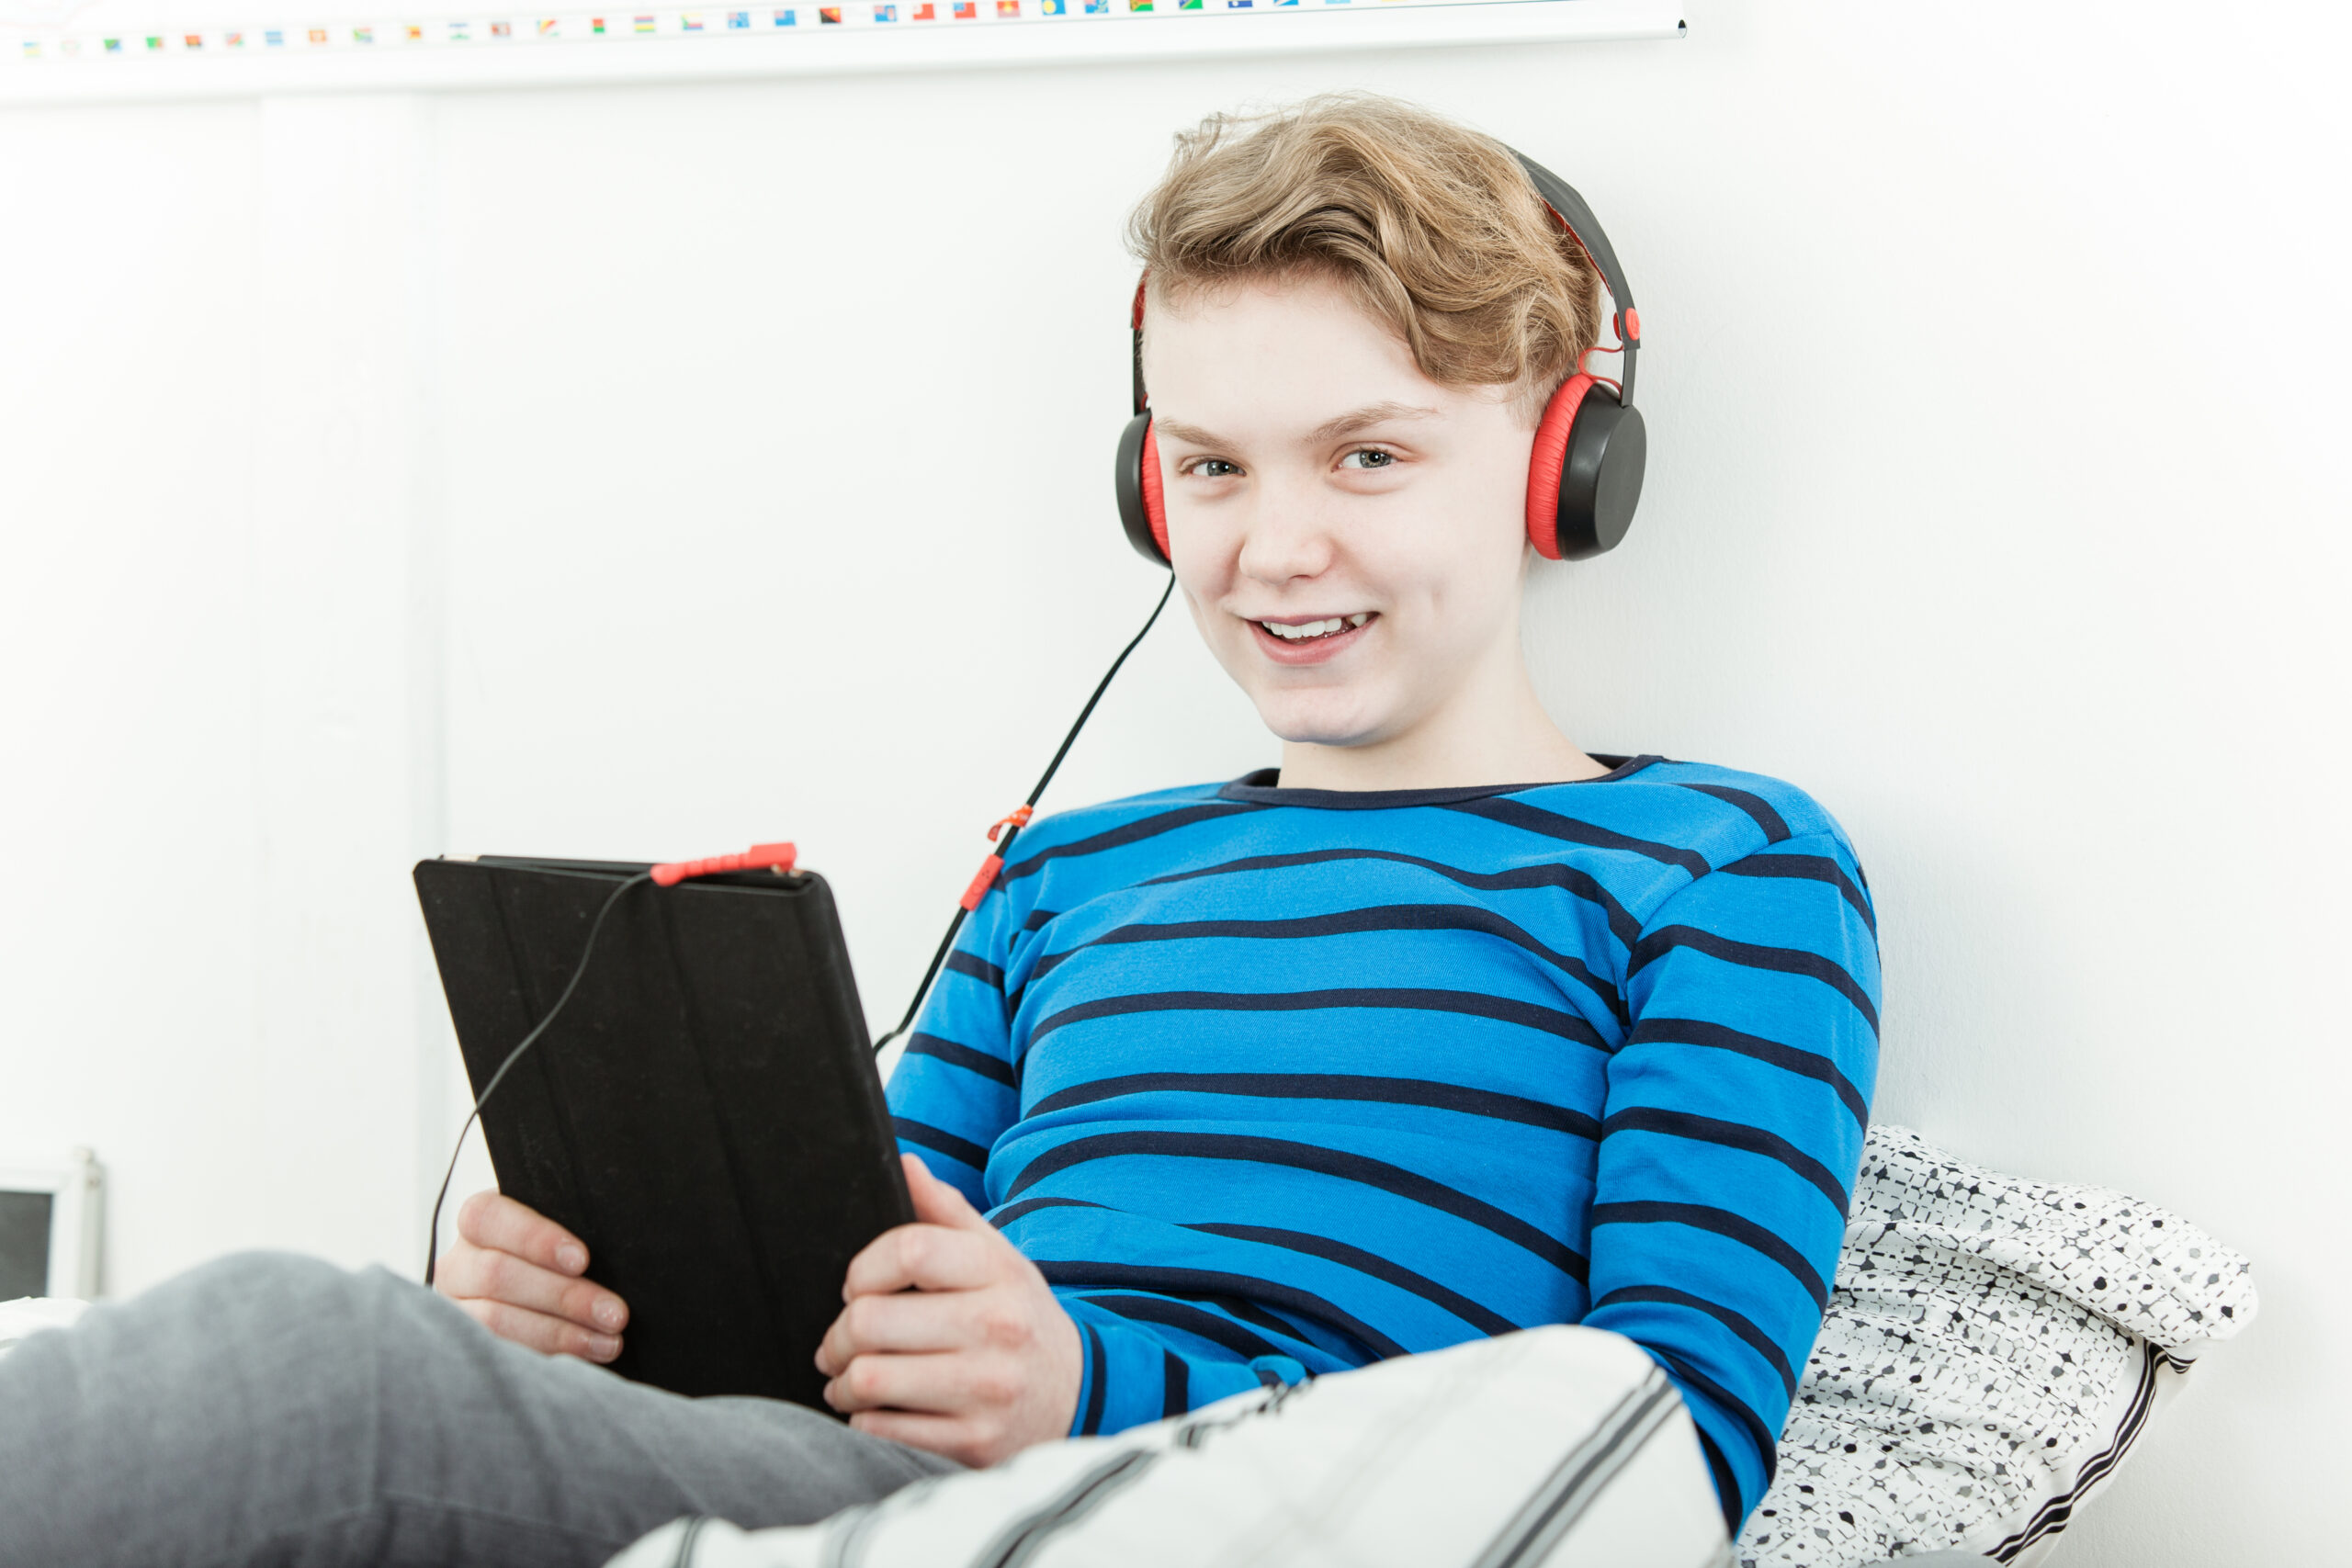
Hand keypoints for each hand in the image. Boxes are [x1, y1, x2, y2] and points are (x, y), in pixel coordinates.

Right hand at [434, 1190, 629, 1362]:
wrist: (533, 1294)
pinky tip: (582, 1362)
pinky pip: (499, 1356)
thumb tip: (616, 1241)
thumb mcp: (557, 1235)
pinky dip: (544, 1359)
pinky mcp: (465, 1347)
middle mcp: (457, 1265)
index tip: (582, 1260)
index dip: (534, 1238)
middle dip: (563, 1296)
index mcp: (478, 1224)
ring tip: (608, 1343)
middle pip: (497, 1274)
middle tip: (615, 1314)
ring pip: (495, 1320)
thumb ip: (569, 1231)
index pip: (489, 1217)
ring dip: (559, 1334)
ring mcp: (456, 1309)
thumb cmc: (555, 1259)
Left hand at [815, 1154, 1081, 1467]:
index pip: (907, 1250)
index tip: (855, 1284)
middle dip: (837, 1334)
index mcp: (998, 1271)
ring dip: (842, 1381)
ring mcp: (987, 1387)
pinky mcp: (975, 1439)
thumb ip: (946, 1211)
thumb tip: (904, 1163)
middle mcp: (997, 1327)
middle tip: (839, 1340)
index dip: (862, 1268)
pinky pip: (885, 1427)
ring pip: (869, 1378)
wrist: (1073, 1393)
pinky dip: (864, 1418)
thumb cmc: (1017, 1314)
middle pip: (872, 1319)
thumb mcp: (996, 1256)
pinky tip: (873, 1408)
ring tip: (846, 1376)